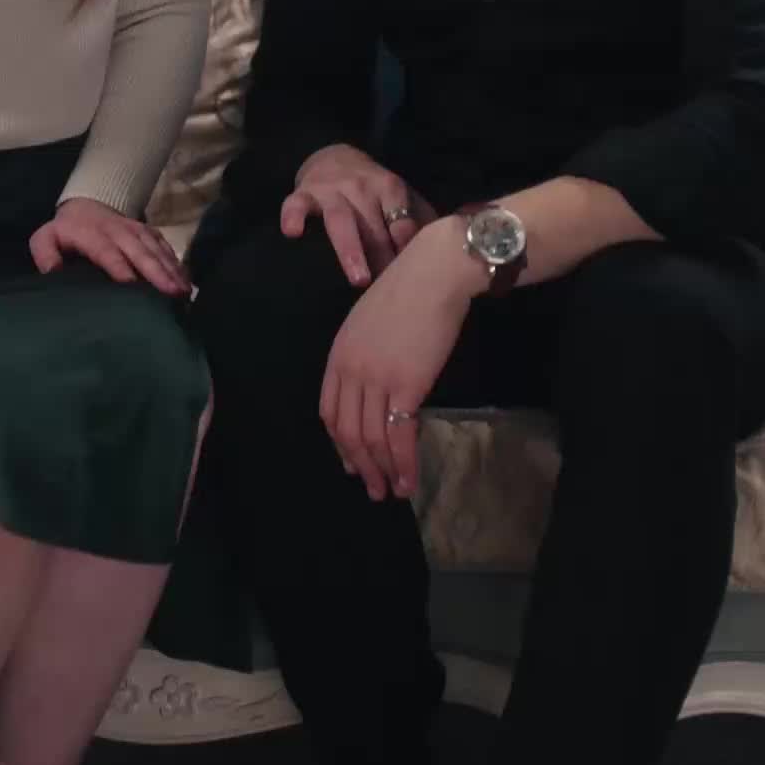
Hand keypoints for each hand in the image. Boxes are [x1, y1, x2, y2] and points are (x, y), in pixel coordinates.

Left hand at [30, 198, 190, 297]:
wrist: (88, 205)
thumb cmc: (66, 231)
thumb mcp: (45, 238)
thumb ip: (45, 254)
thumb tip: (53, 273)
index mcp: (91, 235)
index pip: (107, 251)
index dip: (119, 266)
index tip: (131, 285)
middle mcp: (119, 231)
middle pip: (139, 251)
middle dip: (157, 272)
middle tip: (172, 293)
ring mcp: (137, 231)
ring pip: (156, 249)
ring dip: (172, 270)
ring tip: (184, 292)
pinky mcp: (150, 233)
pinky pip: (165, 248)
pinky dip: (177, 264)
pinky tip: (186, 282)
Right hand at [283, 143, 435, 286]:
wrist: (333, 156)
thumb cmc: (374, 188)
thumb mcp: (399, 196)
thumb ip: (420, 219)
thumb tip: (447, 250)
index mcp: (389, 187)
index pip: (401, 218)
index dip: (408, 242)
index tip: (415, 267)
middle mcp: (362, 187)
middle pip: (373, 226)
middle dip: (383, 257)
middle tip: (391, 288)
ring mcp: (331, 190)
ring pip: (340, 220)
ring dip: (351, 249)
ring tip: (359, 278)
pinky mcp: (303, 193)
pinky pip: (295, 204)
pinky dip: (293, 216)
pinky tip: (293, 233)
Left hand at [319, 220, 475, 502]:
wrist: (435, 273)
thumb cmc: (409, 290)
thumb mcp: (370, 321)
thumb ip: (364, 353)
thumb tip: (374, 384)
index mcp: (338, 354)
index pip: (330, 410)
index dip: (340, 442)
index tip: (351, 461)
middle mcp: (351, 370)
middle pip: (347, 430)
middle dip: (359, 464)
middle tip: (372, 488)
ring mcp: (377, 379)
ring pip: (371, 439)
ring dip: (381, 471)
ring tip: (392, 491)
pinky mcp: (406, 386)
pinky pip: (399, 436)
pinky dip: (403, 463)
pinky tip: (409, 480)